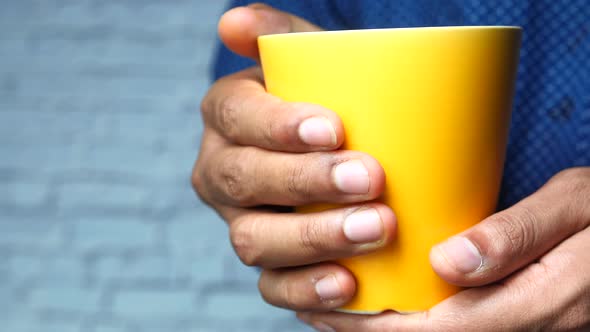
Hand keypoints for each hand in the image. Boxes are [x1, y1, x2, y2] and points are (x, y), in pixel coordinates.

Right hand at [192, 3, 396, 310]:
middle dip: (304, 181)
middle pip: (243, 181)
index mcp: (227, 117)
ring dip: (313, 237)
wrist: (331, 153)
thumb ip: (279, 34)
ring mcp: (241, 223)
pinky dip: (307, 289)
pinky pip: (272, 287)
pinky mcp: (266, 265)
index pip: (235, 116)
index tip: (333, 128)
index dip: (277, 125)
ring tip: (375, 229)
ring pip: (254, 240)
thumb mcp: (309, 62)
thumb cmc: (324, 101)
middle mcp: (222, 173)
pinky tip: (349, 284)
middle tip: (369, 177)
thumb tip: (232, 22)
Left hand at [297, 168, 589, 330]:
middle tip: (317, 309)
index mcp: (539, 301)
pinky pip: (458, 327)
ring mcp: (523, 325)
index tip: (333, 308)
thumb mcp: (577, 206)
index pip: (443, 330)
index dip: (382, 328)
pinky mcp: (516, 315)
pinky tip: (388, 302)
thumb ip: (518, 235)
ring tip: (336, 309)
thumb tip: (449, 262)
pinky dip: (414, 321)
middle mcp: (526, 325)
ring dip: (387, 331)